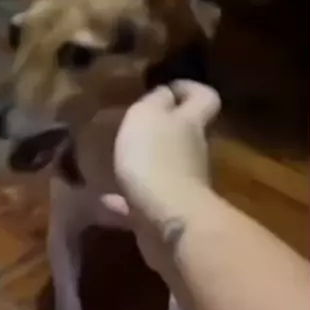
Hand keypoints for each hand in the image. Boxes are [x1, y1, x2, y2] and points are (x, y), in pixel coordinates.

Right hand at [102, 81, 220, 273]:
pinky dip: (126, 201)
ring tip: (113, 162)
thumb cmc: (155, 159)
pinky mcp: (167, 216)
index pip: (205, 98)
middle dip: (164, 130)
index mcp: (190, 124)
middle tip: (133, 126)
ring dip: (143, 166)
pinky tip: (104, 199)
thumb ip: (155, 102)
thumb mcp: (147, 116)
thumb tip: (165, 94)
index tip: (168, 88)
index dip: (190, 89)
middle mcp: (193, 153)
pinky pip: (144, 203)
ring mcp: (182, 187)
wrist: (167, 221)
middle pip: (186, 134)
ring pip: (165, 169)